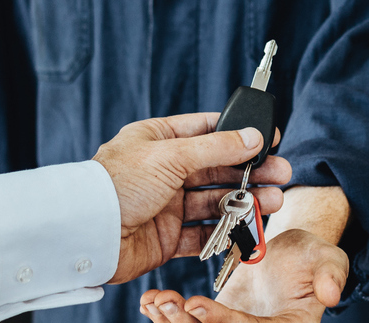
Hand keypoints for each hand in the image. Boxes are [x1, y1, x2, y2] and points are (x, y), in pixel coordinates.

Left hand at [92, 112, 289, 283]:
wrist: (87, 233)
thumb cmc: (117, 185)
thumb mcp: (171, 155)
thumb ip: (216, 147)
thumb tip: (252, 136)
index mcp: (158, 140)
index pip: (206, 130)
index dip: (238, 133)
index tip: (269, 138)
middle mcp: (163, 171)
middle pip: (217, 168)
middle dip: (250, 171)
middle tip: (281, 174)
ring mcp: (166, 205)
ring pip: (214, 201)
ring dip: (245, 201)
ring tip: (273, 202)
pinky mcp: (167, 237)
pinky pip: (203, 233)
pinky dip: (226, 231)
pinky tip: (248, 227)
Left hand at [136, 229, 349, 322]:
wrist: (292, 252)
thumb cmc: (313, 255)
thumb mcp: (327, 258)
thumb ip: (331, 274)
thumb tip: (330, 295)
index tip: (196, 304)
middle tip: (168, 303)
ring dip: (172, 322)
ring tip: (154, 299)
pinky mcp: (213, 322)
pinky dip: (165, 315)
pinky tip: (148, 300)